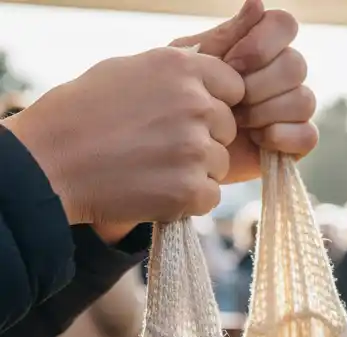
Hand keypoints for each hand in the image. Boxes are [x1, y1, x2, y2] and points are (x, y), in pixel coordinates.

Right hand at [7, 47, 243, 227]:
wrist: (53, 161)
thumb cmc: (84, 114)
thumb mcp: (129, 71)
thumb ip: (176, 76)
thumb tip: (210, 81)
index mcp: (180, 68)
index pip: (233, 86)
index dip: (216, 102)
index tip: (193, 115)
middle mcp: (194, 104)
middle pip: (227, 128)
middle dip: (205, 138)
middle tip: (163, 144)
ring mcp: (195, 149)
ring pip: (220, 164)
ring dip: (196, 170)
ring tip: (154, 166)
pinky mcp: (192, 189)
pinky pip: (210, 196)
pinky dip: (188, 199)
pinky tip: (156, 188)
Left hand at [173, 0, 317, 184]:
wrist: (182, 148)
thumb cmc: (185, 100)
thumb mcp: (197, 62)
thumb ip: (228, 35)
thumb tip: (258, 2)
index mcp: (263, 46)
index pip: (284, 25)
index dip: (262, 44)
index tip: (232, 64)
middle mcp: (284, 75)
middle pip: (296, 65)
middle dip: (259, 85)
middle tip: (231, 101)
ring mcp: (293, 109)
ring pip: (304, 100)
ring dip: (266, 112)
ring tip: (238, 123)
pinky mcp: (297, 142)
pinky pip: (308, 134)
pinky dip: (283, 136)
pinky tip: (258, 140)